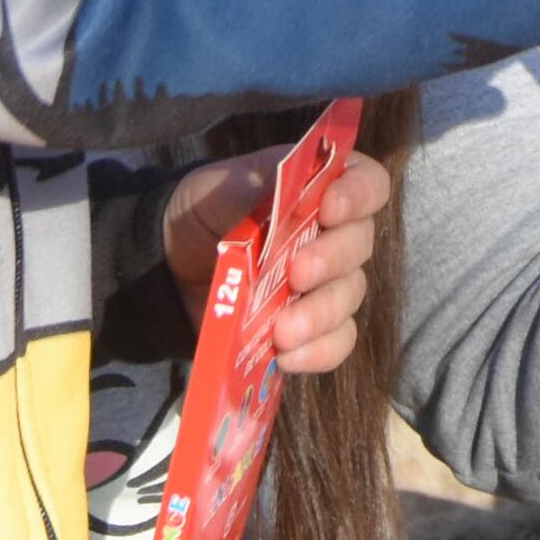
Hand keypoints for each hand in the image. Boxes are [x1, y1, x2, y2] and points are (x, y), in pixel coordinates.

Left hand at [156, 147, 394, 376]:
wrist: (172, 264)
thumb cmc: (206, 212)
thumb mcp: (221, 188)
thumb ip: (254, 186)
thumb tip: (285, 188)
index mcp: (320, 188)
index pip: (367, 183)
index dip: (359, 194)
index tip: (330, 210)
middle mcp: (334, 235)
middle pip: (360, 245)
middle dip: (332, 260)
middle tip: (298, 273)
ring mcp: (325, 285)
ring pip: (348, 298)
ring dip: (320, 314)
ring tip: (284, 331)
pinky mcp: (310, 329)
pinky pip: (334, 343)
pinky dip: (315, 351)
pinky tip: (286, 356)